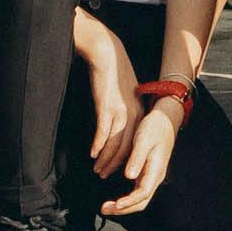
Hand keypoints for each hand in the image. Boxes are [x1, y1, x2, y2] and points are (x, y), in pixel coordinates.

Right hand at [78, 19, 137, 169]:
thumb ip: (126, 110)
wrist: (108, 54)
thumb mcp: (126, 94)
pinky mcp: (107, 106)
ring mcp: (121, 110)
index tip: (119, 170)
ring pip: (115, 143)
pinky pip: (103, 132)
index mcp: (139, 111)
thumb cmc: (114, 74)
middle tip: (105, 175)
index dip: (128, 159)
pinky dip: (98, 145)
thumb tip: (120, 127)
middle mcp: (133, 113)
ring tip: (97, 169)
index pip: (136, 143)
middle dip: (115, 165)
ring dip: (106, 159)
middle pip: (127, 148)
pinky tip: (92, 153)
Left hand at [104, 96, 183, 217]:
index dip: (129, 201)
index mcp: (156, 169)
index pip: (143, 193)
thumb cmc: (154, 127)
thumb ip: (137, 158)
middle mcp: (156, 176)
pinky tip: (116, 199)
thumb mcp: (143, 139)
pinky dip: (127, 199)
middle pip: (141, 202)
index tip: (115, 204)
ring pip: (140, 200)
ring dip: (124, 206)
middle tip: (104, 209)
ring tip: (107, 207)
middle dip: (123, 209)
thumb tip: (129, 176)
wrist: (165, 119)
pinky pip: (138, 193)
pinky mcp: (148, 173)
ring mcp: (152, 176)